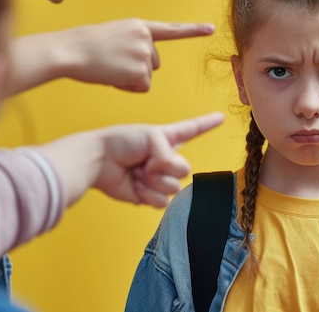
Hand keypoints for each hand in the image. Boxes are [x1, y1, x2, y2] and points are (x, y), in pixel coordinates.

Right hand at [7, 19, 215, 94]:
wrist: (69, 50)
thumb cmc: (84, 45)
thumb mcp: (113, 35)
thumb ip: (134, 43)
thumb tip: (144, 65)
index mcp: (139, 26)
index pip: (171, 29)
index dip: (193, 30)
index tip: (211, 28)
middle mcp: (146, 38)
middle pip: (154, 63)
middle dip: (137, 68)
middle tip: (112, 62)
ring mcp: (145, 54)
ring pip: (147, 77)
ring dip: (131, 78)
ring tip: (109, 67)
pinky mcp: (140, 71)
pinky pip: (142, 87)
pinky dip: (128, 87)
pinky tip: (112, 76)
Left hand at [40, 112, 224, 207]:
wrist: (98, 160)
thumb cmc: (120, 141)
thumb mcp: (152, 136)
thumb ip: (169, 154)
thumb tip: (168, 173)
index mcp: (168, 139)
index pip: (193, 129)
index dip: (207, 123)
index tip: (221, 117)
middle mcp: (166, 159)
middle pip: (184, 168)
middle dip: (165, 166)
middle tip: (145, 161)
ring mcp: (158, 178)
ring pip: (174, 187)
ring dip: (154, 181)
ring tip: (137, 171)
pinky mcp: (148, 196)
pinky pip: (161, 202)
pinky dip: (147, 194)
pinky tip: (134, 184)